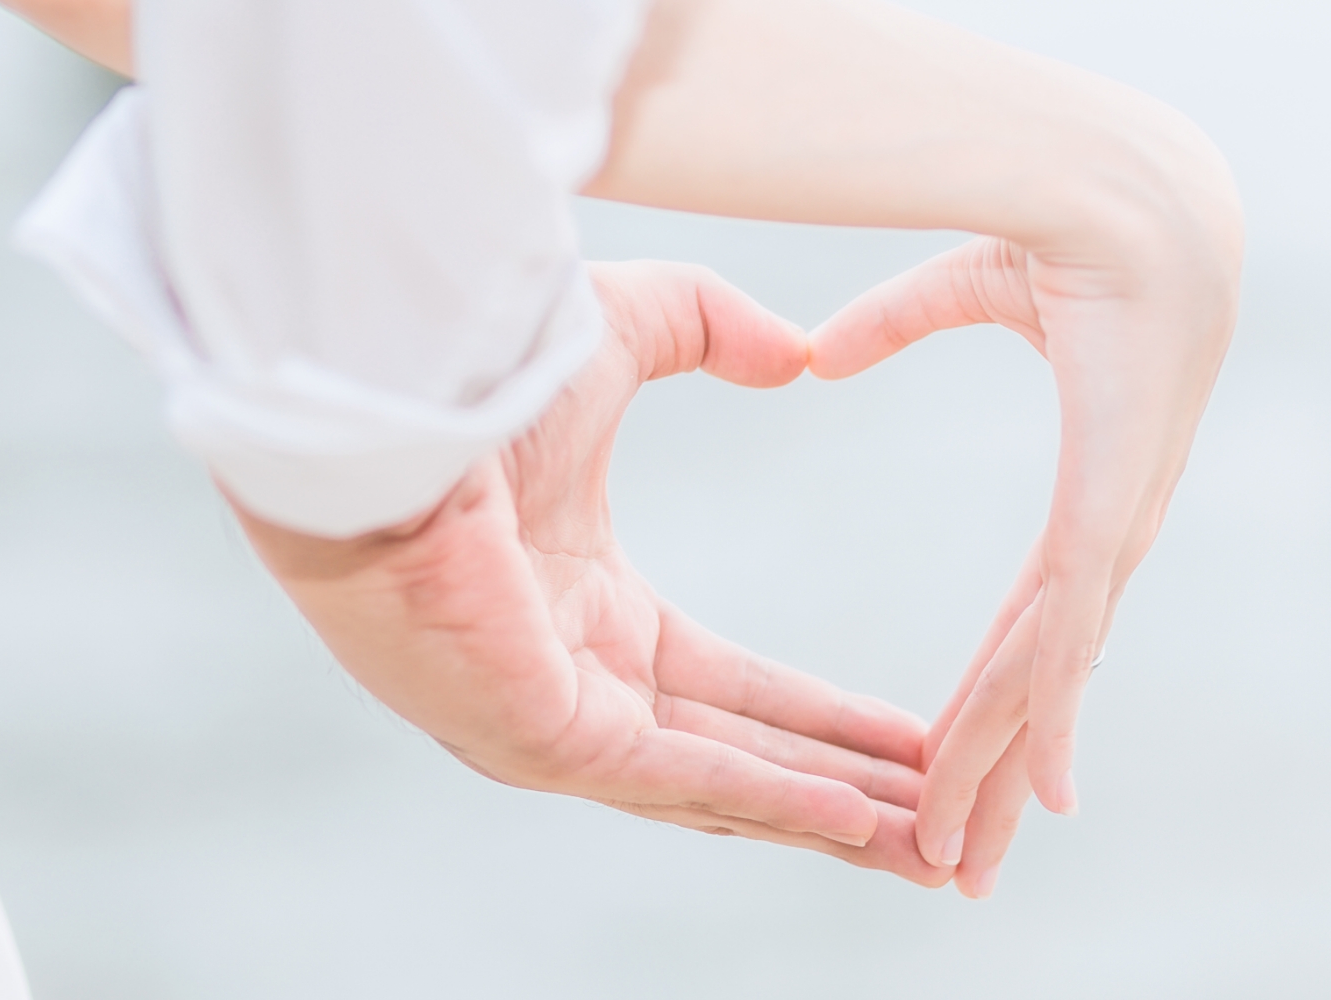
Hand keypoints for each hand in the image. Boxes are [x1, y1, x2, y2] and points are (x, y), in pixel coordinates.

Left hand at [233, 262, 949, 886]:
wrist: (390, 406)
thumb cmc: (474, 375)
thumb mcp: (627, 332)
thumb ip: (712, 330)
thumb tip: (795, 355)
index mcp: (586, 616)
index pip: (731, 693)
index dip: (826, 721)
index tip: (911, 742)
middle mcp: (574, 688)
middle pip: (739, 764)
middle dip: (846, 801)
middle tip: (940, 830)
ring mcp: (555, 726)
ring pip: (721, 789)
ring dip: (830, 823)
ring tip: (928, 852)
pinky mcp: (545, 737)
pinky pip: (683, 780)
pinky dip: (775, 803)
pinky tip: (857, 824)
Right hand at [810, 229, 1238, 896]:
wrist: (1123, 185)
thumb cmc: (1065, 222)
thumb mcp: (956, 293)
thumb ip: (888, 327)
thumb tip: (817, 357)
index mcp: (1083, 501)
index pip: (1028, 633)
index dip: (991, 708)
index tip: (954, 767)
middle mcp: (1107, 539)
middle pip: (1040, 689)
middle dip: (994, 781)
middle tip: (960, 867)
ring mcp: (1111, 535)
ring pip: (1046, 687)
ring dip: (1001, 776)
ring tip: (962, 860)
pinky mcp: (1105, 519)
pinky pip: (1069, 639)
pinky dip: (1055, 719)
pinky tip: (1047, 790)